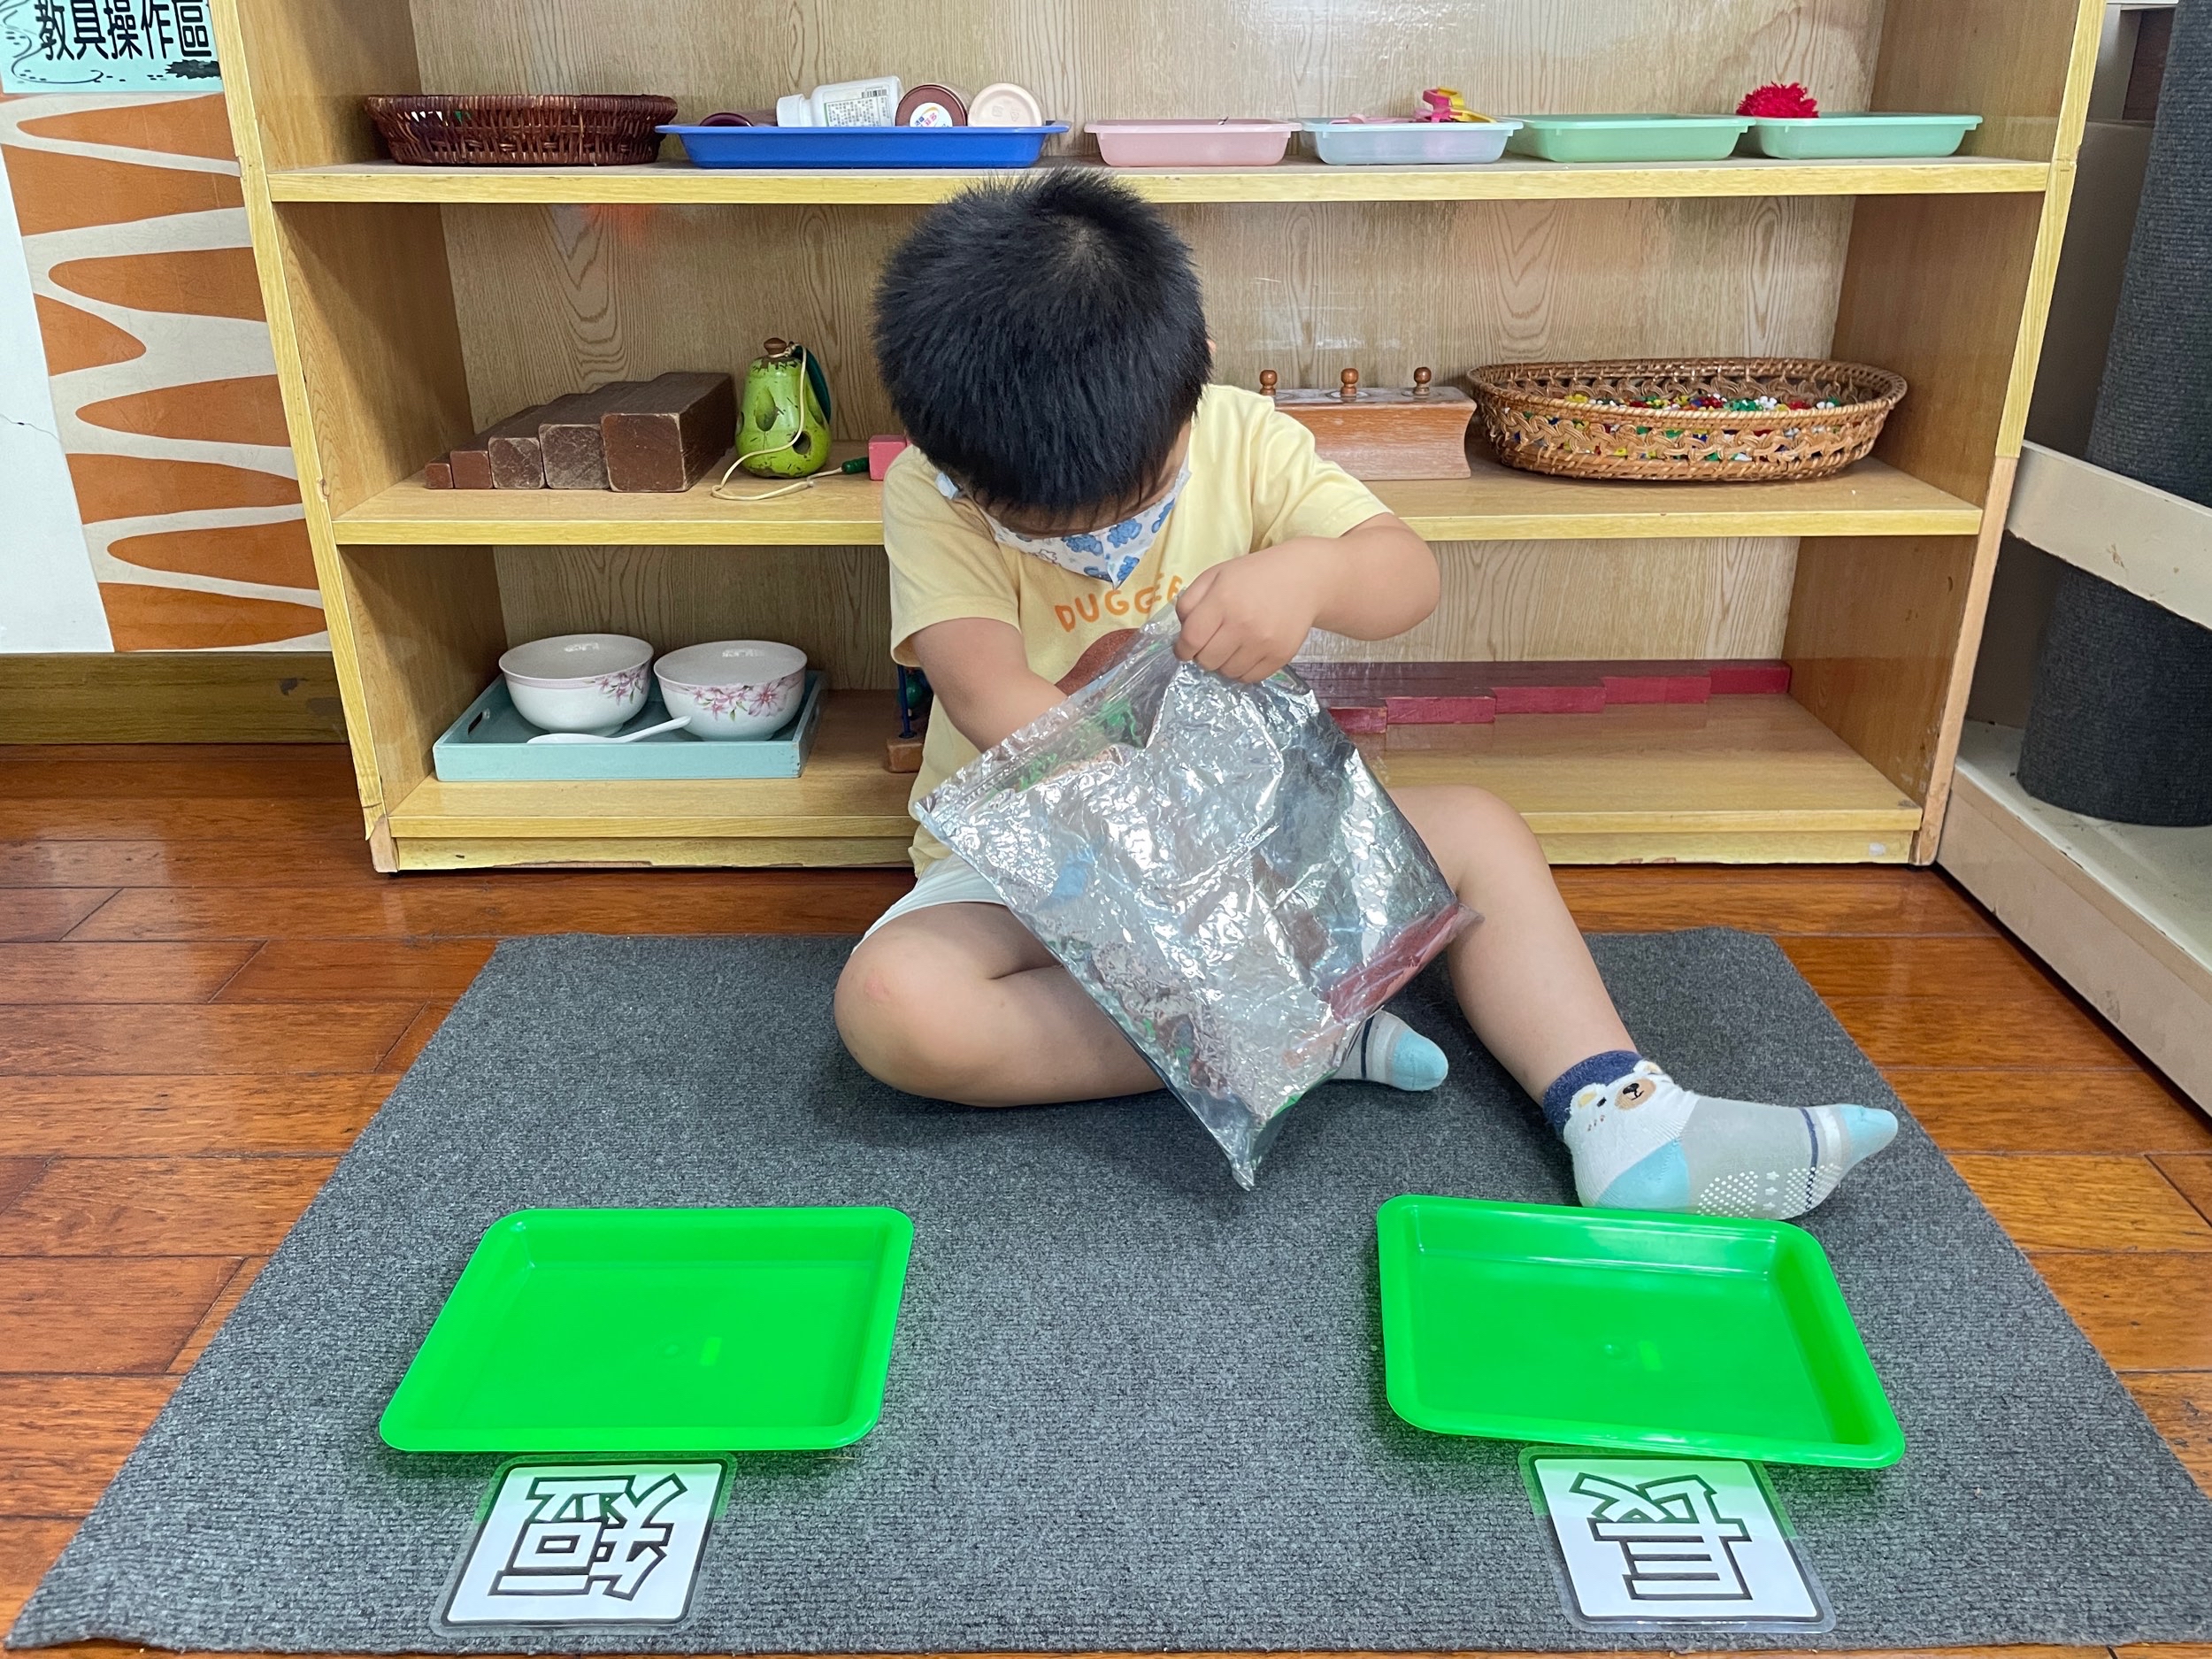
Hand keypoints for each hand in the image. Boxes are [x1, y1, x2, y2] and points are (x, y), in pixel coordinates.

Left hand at [1173, 539, 1328, 681]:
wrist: (1304, 579)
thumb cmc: (1253, 576)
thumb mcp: (1215, 576)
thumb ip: (1189, 601)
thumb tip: (1181, 633)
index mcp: (1222, 600)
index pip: (1191, 639)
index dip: (1182, 649)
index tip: (1185, 649)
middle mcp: (1242, 624)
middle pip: (1207, 661)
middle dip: (1203, 655)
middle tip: (1212, 643)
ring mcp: (1263, 642)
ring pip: (1227, 672)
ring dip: (1223, 664)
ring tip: (1232, 646)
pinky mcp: (1280, 655)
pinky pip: (1250, 678)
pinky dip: (1243, 670)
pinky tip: (1246, 653)